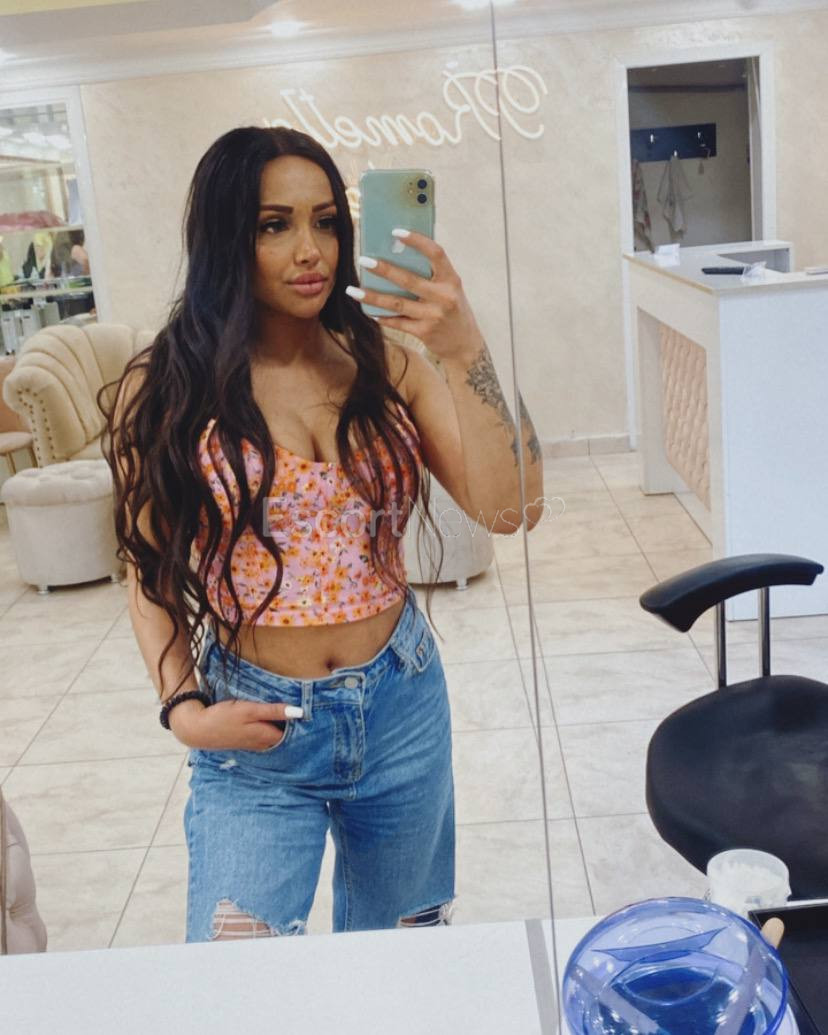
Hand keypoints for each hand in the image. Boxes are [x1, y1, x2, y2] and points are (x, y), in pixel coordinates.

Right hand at [169, 697, 301, 751]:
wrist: (197, 729)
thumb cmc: (223, 717)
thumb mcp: (250, 710)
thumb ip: (274, 711)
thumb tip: (299, 712)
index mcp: (266, 736)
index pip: (294, 733)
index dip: (304, 723)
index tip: (314, 708)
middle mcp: (263, 743)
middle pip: (286, 735)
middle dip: (296, 725)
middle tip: (309, 707)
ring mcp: (254, 743)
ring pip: (275, 735)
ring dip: (284, 726)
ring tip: (294, 712)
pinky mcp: (246, 740)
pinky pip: (266, 735)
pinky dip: (272, 728)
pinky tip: (273, 719)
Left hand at [350, 229, 483, 362]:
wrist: (465, 344)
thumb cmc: (452, 308)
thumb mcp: (449, 288)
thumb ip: (430, 274)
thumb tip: (396, 254)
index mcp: (452, 279)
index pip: (436, 253)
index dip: (417, 241)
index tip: (396, 231)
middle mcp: (444, 297)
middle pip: (409, 280)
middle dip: (384, 270)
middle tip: (363, 261)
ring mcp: (434, 316)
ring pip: (397, 304)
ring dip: (372, 297)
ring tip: (353, 290)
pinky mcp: (425, 332)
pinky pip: (398, 322)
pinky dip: (382, 316)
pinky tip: (369, 311)